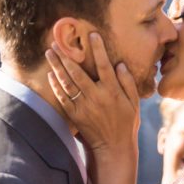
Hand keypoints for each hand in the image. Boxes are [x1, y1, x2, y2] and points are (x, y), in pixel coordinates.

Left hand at [45, 32, 139, 153]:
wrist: (113, 148)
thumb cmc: (126, 124)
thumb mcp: (134, 103)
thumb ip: (127, 83)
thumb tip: (120, 64)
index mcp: (112, 91)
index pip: (104, 65)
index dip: (98, 49)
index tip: (92, 34)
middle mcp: (97, 97)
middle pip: (78, 72)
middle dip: (66, 56)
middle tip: (56, 42)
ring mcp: (84, 106)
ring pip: (67, 83)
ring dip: (57, 67)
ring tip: (49, 53)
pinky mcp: (75, 115)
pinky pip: (63, 98)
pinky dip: (55, 85)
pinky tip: (50, 74)